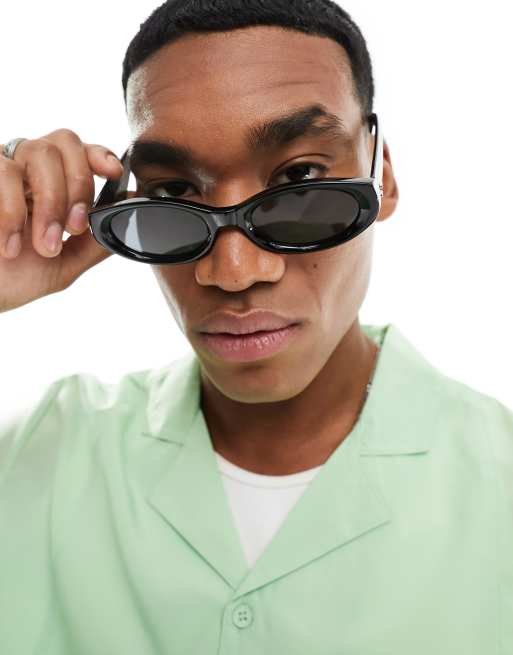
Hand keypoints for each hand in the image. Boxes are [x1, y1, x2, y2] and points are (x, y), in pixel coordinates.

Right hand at [0, 129, 123, 312]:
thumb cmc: (13, 277)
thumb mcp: (64, 263)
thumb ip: (96, 240)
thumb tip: (128, 213)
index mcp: (53, 184)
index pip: (81, 152)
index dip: (99, 154)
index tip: (113, 172)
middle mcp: (28, 168)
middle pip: (65, 142)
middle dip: (79, 185)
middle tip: (75, 227)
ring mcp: (2, 168)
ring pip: (39, 152)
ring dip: (50, 203)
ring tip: (45, 246)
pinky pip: (4, 172)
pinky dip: (13, 212)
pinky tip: (10, 245)